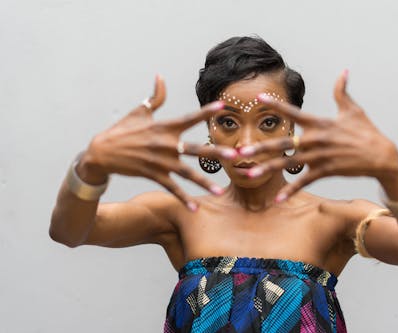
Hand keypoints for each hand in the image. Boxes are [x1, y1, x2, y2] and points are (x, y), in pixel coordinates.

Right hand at [78, 75, 235, 209]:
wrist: (101, 152)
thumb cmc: (122, 130)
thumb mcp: (139, 111)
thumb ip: (156, 97)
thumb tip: (160, 76)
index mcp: (164, 127)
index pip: (189, 118)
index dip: (206, 111)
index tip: (223, 106)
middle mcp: (165, 144)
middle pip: (195, 149)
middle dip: (215, 153)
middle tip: (234, 156)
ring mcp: (160, 161)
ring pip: (187, 173)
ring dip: (204, 182)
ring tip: (219, 191)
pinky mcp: (154, 175)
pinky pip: (172, 188)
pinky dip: (183, 199)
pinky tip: (195, 209)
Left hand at [241, 70, 397, 201]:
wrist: (381, 156)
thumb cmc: (367, 131)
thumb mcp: (353, 109)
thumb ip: (342, 92)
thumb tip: (343, 71)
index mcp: (320, 122)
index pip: (293, 112)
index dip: (276, 104)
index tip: (259, 99)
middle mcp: (316, 138)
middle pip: (283, 143)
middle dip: (260, 147)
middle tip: (241, 152)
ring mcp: (319, 156)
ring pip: (289, 163)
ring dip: (268, 169)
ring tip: (250, 174)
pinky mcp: (325, 171)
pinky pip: (304, 181)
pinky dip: (291, 191)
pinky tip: (278, 199)